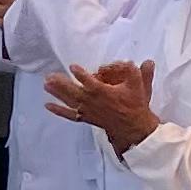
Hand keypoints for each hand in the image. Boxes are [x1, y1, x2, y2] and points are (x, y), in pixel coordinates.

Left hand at [44, 60, 162, 155]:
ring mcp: (88, 110)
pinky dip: (59, 111)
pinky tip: (47, 105)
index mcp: (104, 93)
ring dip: (57, 93)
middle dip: (61, 84)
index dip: (81, 75)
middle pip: (74, 92)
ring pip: (70, 101)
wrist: (133, 128)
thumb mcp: (139, 87)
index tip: (73, 67)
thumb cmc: (135, 105)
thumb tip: (144, 61)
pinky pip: (70, 115)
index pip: (90, 83)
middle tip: (50, 76)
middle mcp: (93, 102)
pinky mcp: (86, 117)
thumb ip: (138, 73)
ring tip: (46, 84)